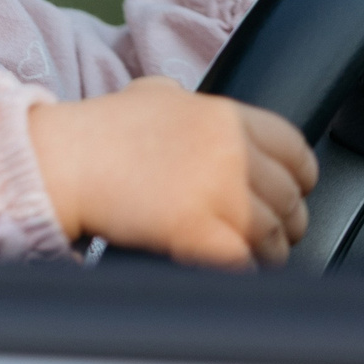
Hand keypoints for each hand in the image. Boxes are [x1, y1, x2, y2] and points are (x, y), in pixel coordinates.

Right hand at [27, 77, 317, 268]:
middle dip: (286, 221)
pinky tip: (227, 266)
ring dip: (268, 251)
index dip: (299, 178)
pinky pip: (246, 261)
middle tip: (271, 233)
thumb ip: (184, 99)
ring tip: (252, 255)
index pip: (296, 150)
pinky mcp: (199, 231)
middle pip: (290, 197)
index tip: (291, 193)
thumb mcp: (150, 93)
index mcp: (226, 116)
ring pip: (275, 234)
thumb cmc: (98, 130)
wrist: (64, 160)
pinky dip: (242, 269)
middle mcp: (231, 151)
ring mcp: (218, 192)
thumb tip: (188, 102)